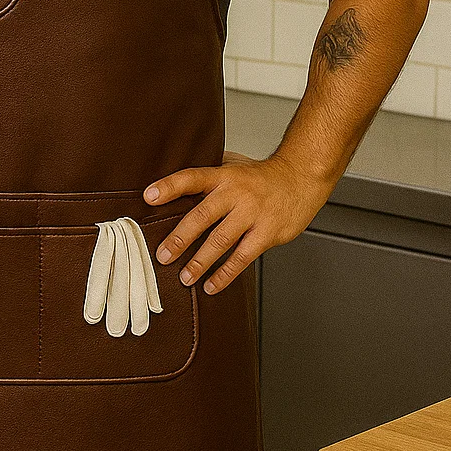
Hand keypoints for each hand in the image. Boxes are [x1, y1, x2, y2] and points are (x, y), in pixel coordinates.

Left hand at [143, 152, 332, 294]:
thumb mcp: (234, 165)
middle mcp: (236, 194)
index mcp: (223, 177)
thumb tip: (173, 182)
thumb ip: (208, 175)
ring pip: (221, 241)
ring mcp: (252, 214)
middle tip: (163, 255)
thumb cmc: (263, 176)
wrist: (302, 177)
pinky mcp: (267, 233)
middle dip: (180, 238)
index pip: (191, 178)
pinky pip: (242, 257)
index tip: (149, 197)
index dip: (169, 187)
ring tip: (184, 277)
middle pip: (203, 216)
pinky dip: (225, 274)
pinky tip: (211, 285)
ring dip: (200, 262)